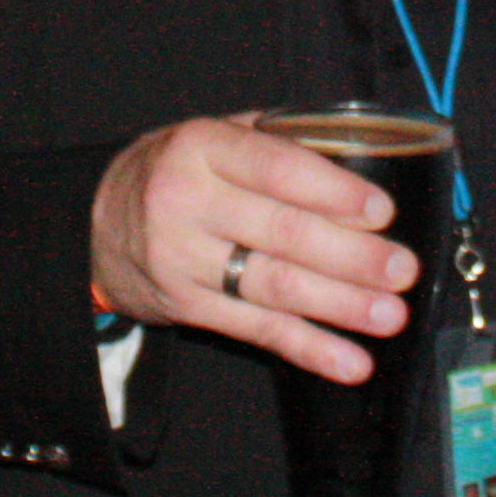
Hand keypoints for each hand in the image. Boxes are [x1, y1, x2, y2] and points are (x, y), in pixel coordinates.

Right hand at [90, 116, 417, 383]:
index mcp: (201, 148)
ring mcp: (184, 261)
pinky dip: (309, 348)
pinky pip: (257, 330)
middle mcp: (188, 203)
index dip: (331, 192)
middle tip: (401, 270)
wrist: (94, 223)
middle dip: (351, 256)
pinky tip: (350, 361)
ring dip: (340, 306)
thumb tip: (362, 149)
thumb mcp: (213, 135)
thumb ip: (277, 140)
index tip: (380, 212)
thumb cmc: (177, 171)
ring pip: (274, 287)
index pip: (275, 169)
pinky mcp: (188, 308)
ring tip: (390, 315)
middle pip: (282, 234)